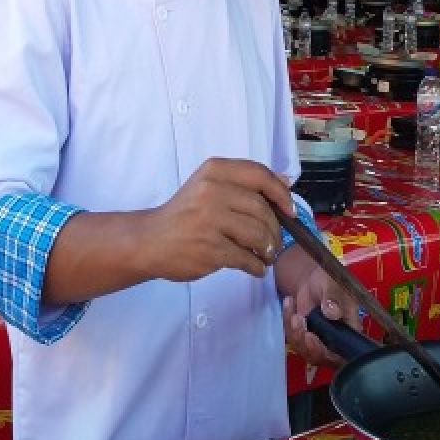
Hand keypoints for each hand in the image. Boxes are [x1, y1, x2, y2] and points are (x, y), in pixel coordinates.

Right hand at [138, 158, 291, 282]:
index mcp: (214, 171)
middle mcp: (211, 191)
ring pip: (258, 235)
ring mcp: (210, 220)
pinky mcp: (210, 248)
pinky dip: (257, 266)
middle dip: (276, 230)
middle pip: (262, 209)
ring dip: (269, 250)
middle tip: (274, 242)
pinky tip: (255, 268)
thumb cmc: (185, 216)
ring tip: (265, 256)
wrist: (150, 241)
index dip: (281, 193)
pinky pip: (247, 258)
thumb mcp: (208, 186)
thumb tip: (284, 181)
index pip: (259, 175)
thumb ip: (243, 182)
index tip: (290, 210)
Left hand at [279, 249, 362, 365]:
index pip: (344, 355)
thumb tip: (332, 313)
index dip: (328, 355)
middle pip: (321, 357)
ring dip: (294, 331)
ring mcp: (318, 340)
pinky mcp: (303, 336)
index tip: (311, 337)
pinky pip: (292, 337)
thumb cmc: (331, 281)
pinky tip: (289, 302)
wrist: (315, 278)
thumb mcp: (333, 285)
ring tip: (292, 307)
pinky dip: (286, 320)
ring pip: (304, 349)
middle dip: (305, 344)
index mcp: (350, 332)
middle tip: (297, 320)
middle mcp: (335, 341)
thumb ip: (334, 298)